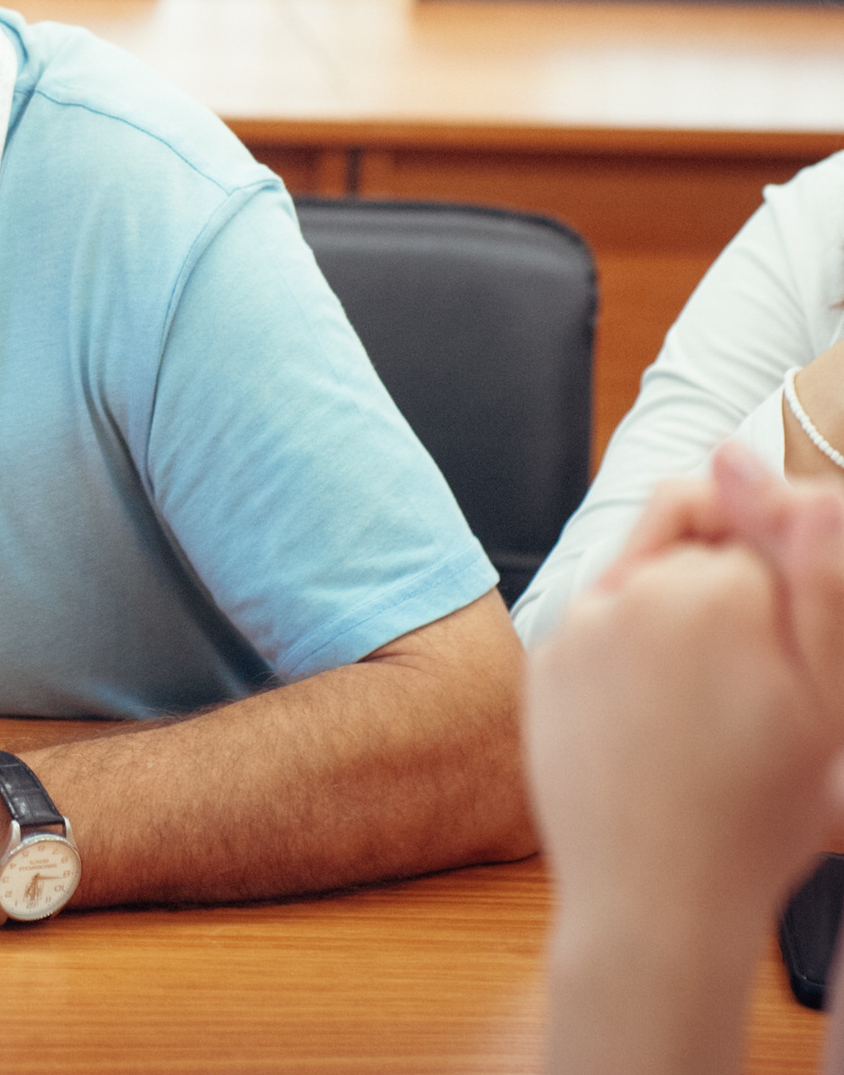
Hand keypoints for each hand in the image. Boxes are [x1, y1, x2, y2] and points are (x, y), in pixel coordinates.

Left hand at [531, 541, 843, 940]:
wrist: (654, 898)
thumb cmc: (759, 811)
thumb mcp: (828, 697)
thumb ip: (816, 574)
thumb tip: (758, 459)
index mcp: (721, 589)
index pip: (767, 522)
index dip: (792, 581)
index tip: (795, 646)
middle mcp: (636, 589)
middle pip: (701, 548)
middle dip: (733, 591)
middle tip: (754, 688)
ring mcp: (579, 623)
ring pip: (647, 583)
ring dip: (678, 618)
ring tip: (705, 708)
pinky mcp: (543, 658)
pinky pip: (598, 626)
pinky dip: (628, 653)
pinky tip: (655, 719)